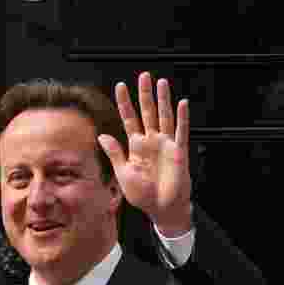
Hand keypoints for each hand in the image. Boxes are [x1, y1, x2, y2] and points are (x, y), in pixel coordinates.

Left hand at [98, 71, 192, 235]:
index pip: (129, 119)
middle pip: (147, 112)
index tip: (120, 87)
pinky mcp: (178, 151)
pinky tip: (182, 103)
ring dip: (163, 100)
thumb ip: (114, 153)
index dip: (124, 103)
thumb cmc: (142, 194)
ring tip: (161, 83)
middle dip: (144, 94)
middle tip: (143, 76)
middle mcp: (151, 141)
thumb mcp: (122, 173)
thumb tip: (101, 135)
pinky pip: (181, 131)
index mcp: (136, 146)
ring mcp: (165, 144)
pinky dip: (182, 117)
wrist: (160, 208)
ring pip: (164, 117)